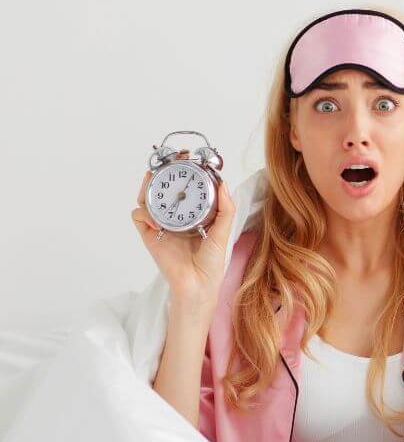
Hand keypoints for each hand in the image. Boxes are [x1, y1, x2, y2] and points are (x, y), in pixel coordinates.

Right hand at [131, 170, 235, 309]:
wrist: (198, 282)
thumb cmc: (212, 260)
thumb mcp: (223, 230)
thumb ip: (225, 208)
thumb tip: (223, 183)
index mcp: (192, 213)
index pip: (183, 188)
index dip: (182, 172)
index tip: (186, 158)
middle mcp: (175, 216)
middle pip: (162, 189)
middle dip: (162, 173)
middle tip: (168, 162)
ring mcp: (161, 224)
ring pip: (146, 198)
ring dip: (148, 187)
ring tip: (154, 178)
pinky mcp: (150, 235)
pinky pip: (139, 216)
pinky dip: (143, 212)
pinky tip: (156, 217)